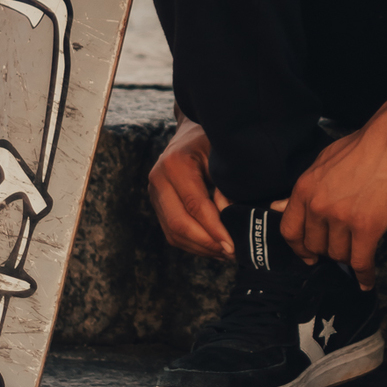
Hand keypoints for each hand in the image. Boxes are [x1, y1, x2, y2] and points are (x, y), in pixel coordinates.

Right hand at [148, 117, 234, 259]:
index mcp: (174, 164)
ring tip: (226, 254)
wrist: (191, 132)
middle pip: (179, 224)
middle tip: (232, 253)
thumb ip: (226, 185)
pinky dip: (193, 244)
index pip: (195, 205)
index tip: (232, 244)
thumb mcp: (223, 156)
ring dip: (200, 248)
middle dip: (206, 243)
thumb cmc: (212, 141)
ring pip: (174, 233)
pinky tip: (214, 247)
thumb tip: (230, 216)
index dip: (214, 228)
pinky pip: (172, 232)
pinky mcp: (158, 205)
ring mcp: (154, 194)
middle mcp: (158, 180)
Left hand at [276, 108, 386, 288]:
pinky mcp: (367, 227)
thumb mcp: (324, 162)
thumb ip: (303, 189)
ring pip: (339, 255)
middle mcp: (318, 206)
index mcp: (305, 189)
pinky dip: (364, 276)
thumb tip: (277, 206)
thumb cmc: (365, 146)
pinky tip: (366, 282)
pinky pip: (361, 262)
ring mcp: (342, 218)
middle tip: (343, 248)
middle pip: (316, 247)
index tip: (308, 256)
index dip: (299, 248)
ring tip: (360, 253)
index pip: (290, 231)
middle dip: (329, 251)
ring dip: (349, 258)